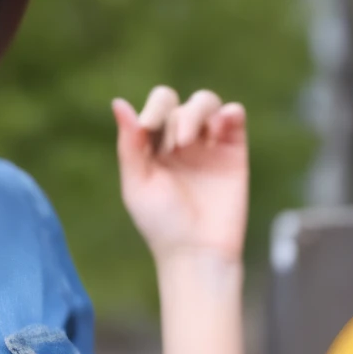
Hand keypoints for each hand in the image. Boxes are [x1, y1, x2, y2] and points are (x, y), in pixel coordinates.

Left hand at [112, 86, 247, 264]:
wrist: (198, 250)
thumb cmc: (161, 223)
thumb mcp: (137, 183)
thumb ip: (129, 144)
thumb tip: (118, 103)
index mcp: (153, 147)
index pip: (155, 108)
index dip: (153, 110)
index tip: (147, 128)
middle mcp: (179, 141)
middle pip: (178, 104)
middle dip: (174, 117)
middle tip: (175, 146)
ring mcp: (208, 144)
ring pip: (206, 103)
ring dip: (197, 113)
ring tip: (189, 142)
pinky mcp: (234, 151)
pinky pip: (233, 116)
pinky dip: (229, 112)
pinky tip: (222, 124)